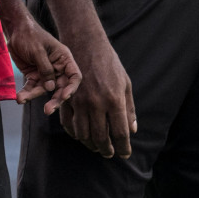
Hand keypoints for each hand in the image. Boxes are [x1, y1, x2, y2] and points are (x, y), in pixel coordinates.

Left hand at [5, 16, 81, 115]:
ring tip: (22, 100)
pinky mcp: (33, 76)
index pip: (74, 77)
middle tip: (48, 110)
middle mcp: (57, 68)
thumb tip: (50, 88)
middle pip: (60, 88)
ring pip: (44, 90)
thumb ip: (45, 69)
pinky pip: (31, 87)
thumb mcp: (38, 50)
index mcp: (64, 59)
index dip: (72, 88)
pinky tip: (19, 98)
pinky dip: (25, 93)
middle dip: (55, 99)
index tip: (65, 96)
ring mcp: (45, 73)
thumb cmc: (30, 35)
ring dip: (34, 97)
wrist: (14, 30)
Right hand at [57, 34, 135, 158]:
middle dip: (106, 149)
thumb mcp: (125, 83)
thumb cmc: (109, 63)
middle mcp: (96, 104)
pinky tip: (81, 136)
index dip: (123, 147)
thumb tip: (132, 130)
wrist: (85, 44)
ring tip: (97, 146)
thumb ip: (129, 108)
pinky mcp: (66, 98)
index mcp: (114, 100)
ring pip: (83, 134)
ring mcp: (79, 102)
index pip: (120, 133)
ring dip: (90, 144)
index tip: (125, 153)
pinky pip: (68, 123)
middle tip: (110, 153)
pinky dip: (74, 133)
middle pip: (100, 137)